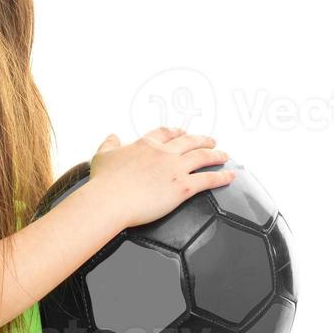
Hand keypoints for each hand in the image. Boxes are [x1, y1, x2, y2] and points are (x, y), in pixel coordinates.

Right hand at [87, 126, 234, 230]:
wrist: (110, 200)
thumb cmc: (103, 182)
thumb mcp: (102, 156)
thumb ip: (109, 144)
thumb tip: (112, 136)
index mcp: (145, 145)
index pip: (165, 133)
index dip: (175, 132)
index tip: (181, 131)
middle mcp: (163, 153)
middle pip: (188, 141)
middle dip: (201, 140)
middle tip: (210, 140)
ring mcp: (175, 169)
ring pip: (202, 156)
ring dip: (216, 154)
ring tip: (225, 154)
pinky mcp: (183, 187)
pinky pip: (208, 179)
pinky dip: (222, 177)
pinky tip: (231, 176)